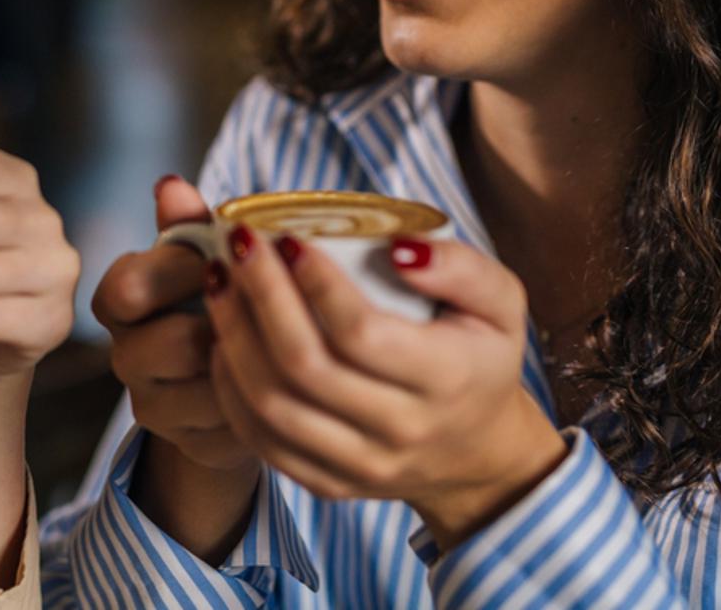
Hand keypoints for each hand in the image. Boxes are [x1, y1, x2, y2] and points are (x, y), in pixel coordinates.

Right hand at [92, 176, 252, 472]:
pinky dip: (263, 400)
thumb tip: (170, 184)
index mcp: (121, 300)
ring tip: (278, 342)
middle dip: (225, 324)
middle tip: (264, 307)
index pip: (127, 287)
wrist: (236, 372)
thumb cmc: (218, 296)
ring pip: (207, 388)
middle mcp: (125, 355)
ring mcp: (152, 405)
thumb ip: (189, 222)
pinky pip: (232, 426)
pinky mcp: (188, 443)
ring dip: (251, 364)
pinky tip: (279, 380)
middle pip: (171, 342)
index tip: (224, 259)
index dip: (179, 272)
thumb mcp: (205, 254)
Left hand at [205, 229, 567, 549]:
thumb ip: (463, 267)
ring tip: (219, 280)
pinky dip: (229, 385)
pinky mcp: (327, 483)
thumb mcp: (500, 304)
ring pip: (270, 405)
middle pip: (303, 366)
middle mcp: (401, 431)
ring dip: (232, 335)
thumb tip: (399, 248)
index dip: (315, 283)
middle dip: (259, 295)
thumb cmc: (479, 359)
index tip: (287, 236)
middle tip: (236, 242)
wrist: (477, 452)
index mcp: (445, 381)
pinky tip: (222, 336)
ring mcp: (360, 465)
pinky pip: (259, 439)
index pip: (360, 333)